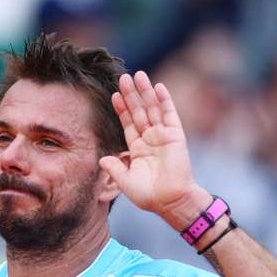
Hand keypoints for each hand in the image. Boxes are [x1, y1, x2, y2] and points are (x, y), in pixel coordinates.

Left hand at [99, 71, 211, 228]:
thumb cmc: (149, 195)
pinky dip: (165, 101)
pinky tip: (158, 87)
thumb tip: (101, 158)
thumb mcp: (126, 182)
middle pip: (138, 111)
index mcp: (137, 148)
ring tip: (139, 75)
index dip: (121, 109)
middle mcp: (150, 139)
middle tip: (123, 77)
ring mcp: (163, 136)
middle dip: (131, 95)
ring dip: (146, 92)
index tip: (114, 95)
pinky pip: (170, 115)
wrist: (171, 201)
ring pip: (152, 109)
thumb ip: (114, 168)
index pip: (127, 123)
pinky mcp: (175, 136)